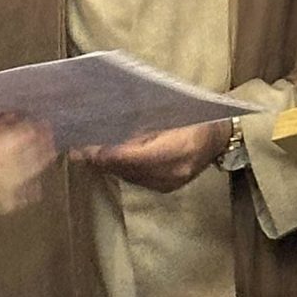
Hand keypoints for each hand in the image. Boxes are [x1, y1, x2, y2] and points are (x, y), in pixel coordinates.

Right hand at [0, 118, 53, 217]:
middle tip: (47, 127)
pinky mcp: (5, 204)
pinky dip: (30, 192)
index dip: (10, 124)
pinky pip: (21, 197)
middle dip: (34, 137)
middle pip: (19, 148)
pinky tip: (39, 188)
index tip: (19, 115)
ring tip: (53, 150)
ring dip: (40, 159)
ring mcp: (4, 185)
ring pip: (26, 169)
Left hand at [75, 119, 231, 192]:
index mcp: (180, 147)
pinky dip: (120, 168)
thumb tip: (108, 123)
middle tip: (77, 148)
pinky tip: (107, 158)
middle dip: (100, 159)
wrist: (220, 137)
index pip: (132, 157)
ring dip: (107, 165)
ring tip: (86, 152)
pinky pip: (136, 179)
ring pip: (128, 176)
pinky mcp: (166, 187)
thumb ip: (142, 119)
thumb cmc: (197, 115)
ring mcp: (170, 183)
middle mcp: (174, 171)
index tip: (84, 147)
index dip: (105, 153)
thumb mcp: (172, 109)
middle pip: (126, 169)